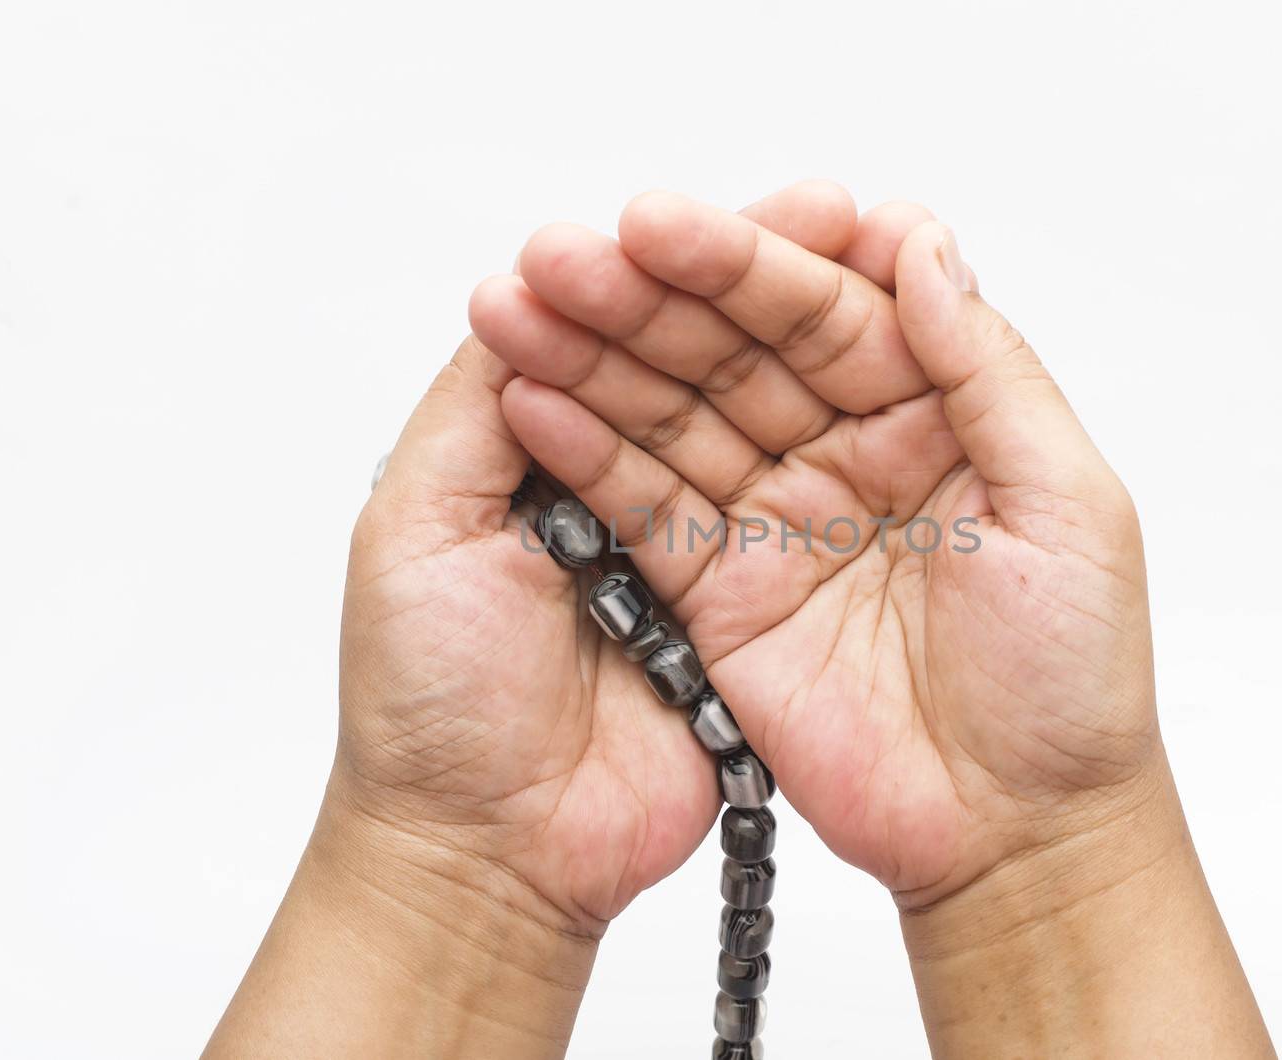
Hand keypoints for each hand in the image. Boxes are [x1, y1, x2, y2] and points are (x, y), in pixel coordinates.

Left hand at [208, 181, 875, 1058]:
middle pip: (693, 358)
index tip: (732, 216)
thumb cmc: (430, 701)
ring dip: (797, 345)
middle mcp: (616, 483)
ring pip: (748, 421)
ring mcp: (687, 544)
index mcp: (530, 449)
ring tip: (855, 269)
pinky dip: (820, 447)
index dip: (666, 267)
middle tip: (821, 218)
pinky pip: (779, 514)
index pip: (609, 324)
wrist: (493, 853)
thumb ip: (475, 404)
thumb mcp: (418, 522)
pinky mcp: (743, 607)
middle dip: (751, 283)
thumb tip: (532, 286)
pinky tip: (862, 383)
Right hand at [472, 191, 1155, 907]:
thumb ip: (989, 371)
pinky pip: (648, 510)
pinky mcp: (722, 590)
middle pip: (737, 351)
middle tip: (567, 256)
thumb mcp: (1067, 509)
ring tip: (520, 308)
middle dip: (651, 299)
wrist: (1014, 833)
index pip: (832, 311)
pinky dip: (589, 457)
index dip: (750, 265)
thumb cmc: (1071, 682)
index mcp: (937, 414)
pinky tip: (533, 402)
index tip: (669, 226)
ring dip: (597, 359)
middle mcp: (849, 450)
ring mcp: (779, 517)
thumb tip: (919, 242)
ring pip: (678, 418)